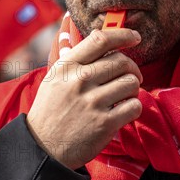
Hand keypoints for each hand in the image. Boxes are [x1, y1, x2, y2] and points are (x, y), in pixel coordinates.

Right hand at [26, 29, 142, 169]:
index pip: (101, 39)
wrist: (44, 148)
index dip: (123, 35)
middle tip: (130, 76)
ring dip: (134, 88)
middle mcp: (80, 80)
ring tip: (125, 95)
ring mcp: (93, 102)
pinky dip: (134, 107)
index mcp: (67, 66)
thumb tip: (81, 31)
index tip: (135, 37)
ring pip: (131, 82)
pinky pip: (134, 106)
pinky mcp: (105, 124)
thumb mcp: (54, 77)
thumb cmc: (51, 109)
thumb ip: (72, 56)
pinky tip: (125, 110)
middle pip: (122, 61)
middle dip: (132, 68)